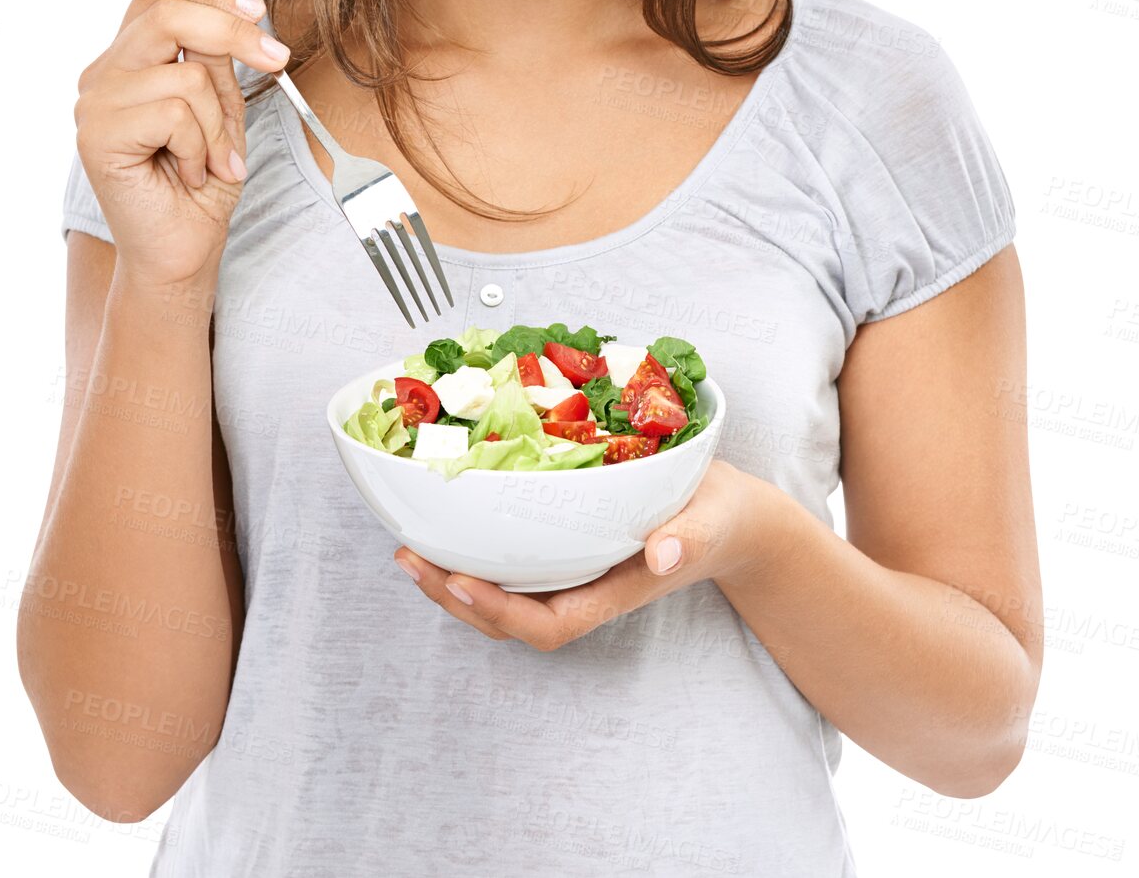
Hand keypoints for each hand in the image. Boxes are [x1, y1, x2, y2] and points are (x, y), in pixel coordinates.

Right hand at [73, 0, 291, 287]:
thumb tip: (238, 11)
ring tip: (214, 159)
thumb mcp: (223, 107)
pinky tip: (191, 174)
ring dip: (218, 123)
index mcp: (131, 58)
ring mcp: (94, 103)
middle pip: (166, 13)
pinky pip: (174, 114)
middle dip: (233, 34)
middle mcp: (104, 73)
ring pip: (184, 75)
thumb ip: (217, 58)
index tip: (258, 11)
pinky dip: (201, 147)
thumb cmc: (203, 182)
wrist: (182, 250)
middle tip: (277, 61)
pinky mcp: (96, 135)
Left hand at [393, 459, 775, 648]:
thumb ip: (688, 539)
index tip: (461, 579)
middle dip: (455, 597)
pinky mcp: (564, 550)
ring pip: (502, 596)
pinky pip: (512, 566)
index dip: (500, 611)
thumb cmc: (719, 518)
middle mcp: (584, 590)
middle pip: (509, 618)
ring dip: (453, 579)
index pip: (548, 624)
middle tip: (409, 560)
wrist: (729, 515)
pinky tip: (447, 528)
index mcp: (613, 592)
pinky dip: (475, 553)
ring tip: (411, 551)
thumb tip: (661, 554)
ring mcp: (572, 574)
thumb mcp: (711, 521)